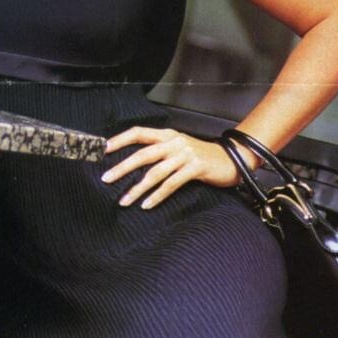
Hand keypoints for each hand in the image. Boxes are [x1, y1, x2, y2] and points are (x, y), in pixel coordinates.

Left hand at [102, 126, 238, 208]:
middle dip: (122, 167)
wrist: (233, 158)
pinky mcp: (195, 168)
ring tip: (124, 200)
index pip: (139, 133)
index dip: (121, 140)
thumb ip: (160, 151)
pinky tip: (147, 205)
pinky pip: (172, 184)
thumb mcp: (179, 148)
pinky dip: (157, 195)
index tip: (103, 149)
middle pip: (143, 153)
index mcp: (168, 135)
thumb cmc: (202, 156)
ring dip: (137, 188)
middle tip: (105, 178)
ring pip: (155, 172)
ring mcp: (185, 155)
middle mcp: (174, 142)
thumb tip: (133, 162)